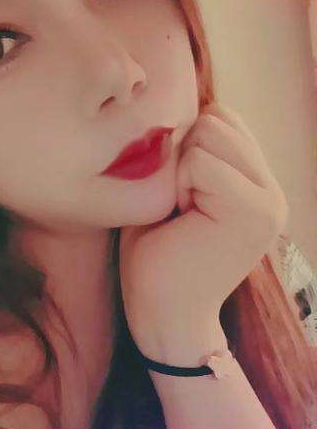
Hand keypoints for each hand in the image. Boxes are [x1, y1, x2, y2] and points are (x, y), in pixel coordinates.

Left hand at [118, 102, 287, 359]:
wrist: (162, 316)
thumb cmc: (156, 256)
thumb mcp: (176, 194)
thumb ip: (190, 155)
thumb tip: (182, 111)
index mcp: (256, 184)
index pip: (223, 117)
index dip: (187, 144)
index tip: (179, 191)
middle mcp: (272, 190)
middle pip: (218, 118)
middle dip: (184, 152)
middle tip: (179, 204)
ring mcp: (269, 201)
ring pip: (210, 133)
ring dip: (181, 169)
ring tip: (182, 211)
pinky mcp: (254, 212)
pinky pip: (201, 162)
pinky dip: (179, 184)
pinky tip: (182, 219)